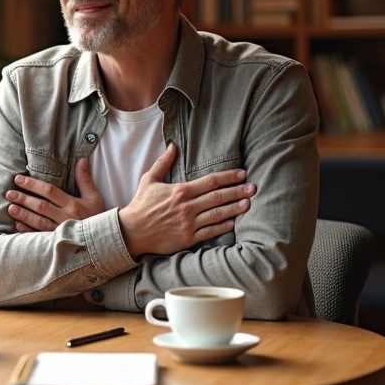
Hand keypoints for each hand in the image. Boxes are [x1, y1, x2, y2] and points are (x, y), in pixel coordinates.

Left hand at [5, 157, 105, 231]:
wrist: (107, 240)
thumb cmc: (98, 217)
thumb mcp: (94, 197)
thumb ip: (85, 179)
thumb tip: (82, 159)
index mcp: (73, 204)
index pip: (49, 191)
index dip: (33, 185)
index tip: (19, 179)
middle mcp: (66, 217)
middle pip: (41, 206)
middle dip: (24, 199)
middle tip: (9, 194)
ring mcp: (61, 231)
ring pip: (39, 222)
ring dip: (23, 215)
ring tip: (10, 208)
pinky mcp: (58, 243)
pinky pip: (40, 237)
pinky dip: (28, 232)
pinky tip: (17, 226)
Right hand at [117, 143, 252, 256]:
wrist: (131, 231)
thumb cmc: (140, 205)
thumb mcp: (149, 180)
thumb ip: (163, 163)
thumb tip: (173, 146)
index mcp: (180, 191)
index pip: (210, 181)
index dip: (228, 177)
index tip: (242, 174)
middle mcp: (187, 207)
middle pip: (219, 197)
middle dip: (238, 191)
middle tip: (254, 188)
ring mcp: (188, 223)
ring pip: (218, 214)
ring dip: (235, 208)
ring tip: (249, 203)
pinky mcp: (188, 238)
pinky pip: (210, 232)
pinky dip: (223, 227)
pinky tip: (234, 222)